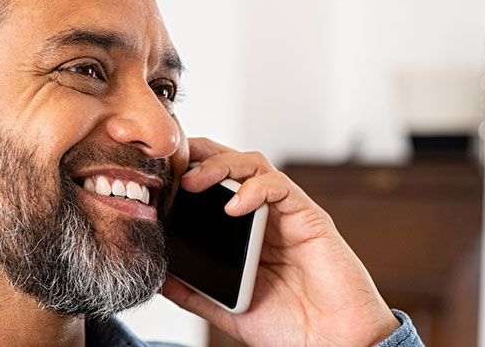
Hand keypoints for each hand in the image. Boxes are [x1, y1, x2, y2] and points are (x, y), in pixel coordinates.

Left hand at [159, 138, 400, 346]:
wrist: (330, 344)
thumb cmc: (287, 325)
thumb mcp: (224, 307)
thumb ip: (192, 291)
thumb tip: (156, 276)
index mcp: (242, 232)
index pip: (211, 186)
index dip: (184, 173)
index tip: (154, 177)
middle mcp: (263, 216)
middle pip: (229, 164)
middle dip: (199, 155)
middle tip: (169, 164)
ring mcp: (286, 214)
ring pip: (253, 164)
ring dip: (220, 165)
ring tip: (193, 181)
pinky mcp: (310, 218)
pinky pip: (281, 187)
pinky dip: (255, 188)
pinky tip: (234, 205)